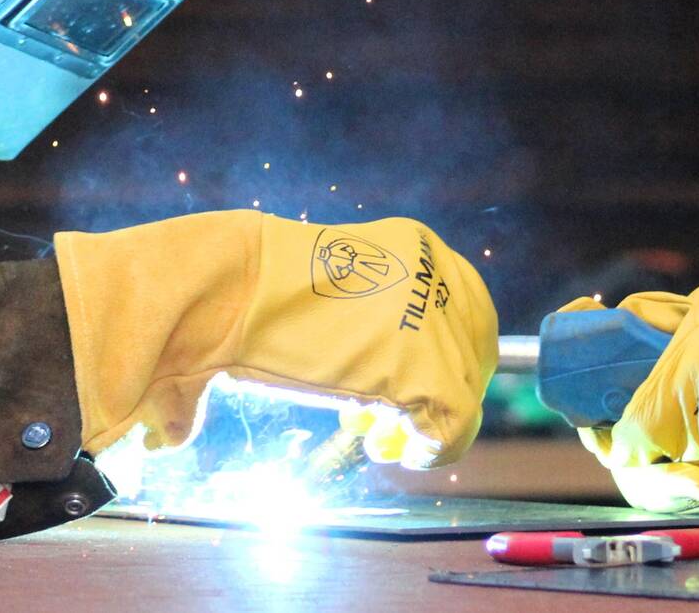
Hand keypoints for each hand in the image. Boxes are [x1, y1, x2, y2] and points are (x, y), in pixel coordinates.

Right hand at [55, 212, 497, 467]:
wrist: (221, 288)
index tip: (398, 388)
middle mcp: (436, 273)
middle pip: (477, 350)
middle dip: (439, 390)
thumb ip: (360, 329)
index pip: (464, 311)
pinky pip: (456, 428)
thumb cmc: (245, 294)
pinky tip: (392, 449)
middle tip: (387, 418)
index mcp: (414, 247)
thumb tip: (359, 384)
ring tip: (380, 436)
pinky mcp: (428, 368)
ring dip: (427, 424)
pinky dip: (431, 450)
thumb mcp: (325, 301)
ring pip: (467, 391)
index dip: (440, 358)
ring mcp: (436, 319)